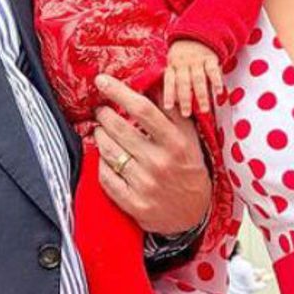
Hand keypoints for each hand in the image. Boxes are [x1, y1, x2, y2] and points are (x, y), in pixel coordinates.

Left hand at [93, 74, 212, 234]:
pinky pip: (106, 178)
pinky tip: (103, 156)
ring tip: (101, 130)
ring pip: (110, 152)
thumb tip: (155, 80)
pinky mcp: (134, 204)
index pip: (144, 110)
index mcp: (176, 142)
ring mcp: (145, 185)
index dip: (120, 92)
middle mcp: (160, 162)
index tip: (103, 80)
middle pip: (121, 129)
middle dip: (105, 115)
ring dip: (100, 136)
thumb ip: (173, 110)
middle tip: (102, 109)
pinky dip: (100, 163)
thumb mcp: (189, 137)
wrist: (193, 213)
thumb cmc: (189, 166)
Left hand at [164, 39, 222, 118]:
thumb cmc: (183, 55)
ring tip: (204, 110)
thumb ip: (174, 79)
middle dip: (184, 99)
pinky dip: (216, 81)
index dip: (168, 94)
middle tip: (186, 114)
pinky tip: (218, 92)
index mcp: (173, 65)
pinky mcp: (210, 58)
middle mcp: (183, 63)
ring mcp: (197, 60)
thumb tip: (173, 102)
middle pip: (183, 82)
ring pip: (198, 79)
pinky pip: (213, 71)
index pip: (169, 80)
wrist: (197, 34)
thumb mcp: (174, 63)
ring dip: (201, 95)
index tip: (168, 107)